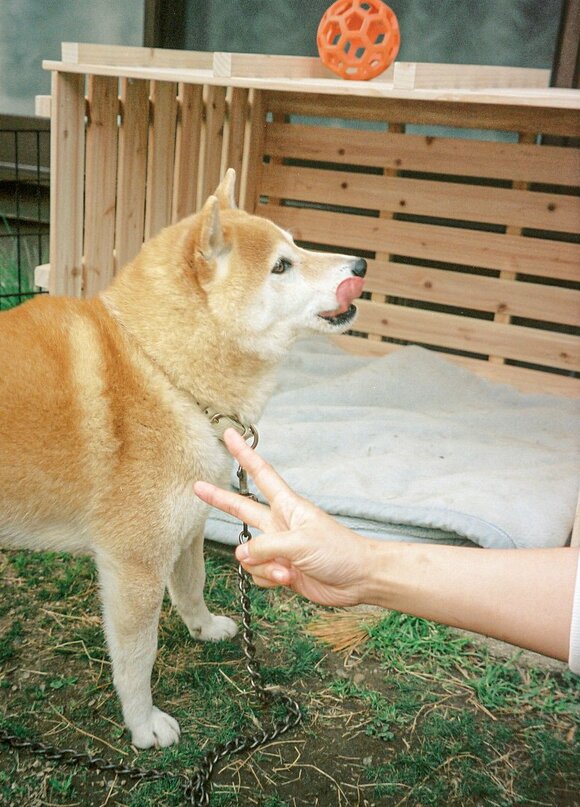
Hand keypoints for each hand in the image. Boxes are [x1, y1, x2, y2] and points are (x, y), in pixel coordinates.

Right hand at [194, 429, 370, 606]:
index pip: (261, 474)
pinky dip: (270, 579)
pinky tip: (289, 580)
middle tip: (198, 487)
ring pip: (249, 554)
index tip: (229, 436)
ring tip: (287, 569)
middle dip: (220, 500)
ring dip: (263, 565)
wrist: (358, 579)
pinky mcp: (281, 570)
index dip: (244, 455)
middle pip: (242, 509)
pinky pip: (259, 573)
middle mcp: (279, 524)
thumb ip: (265, 545)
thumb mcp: (300, 542)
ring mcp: (279, 548)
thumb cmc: (338, 551)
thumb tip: (242, 553)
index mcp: (287, 506)